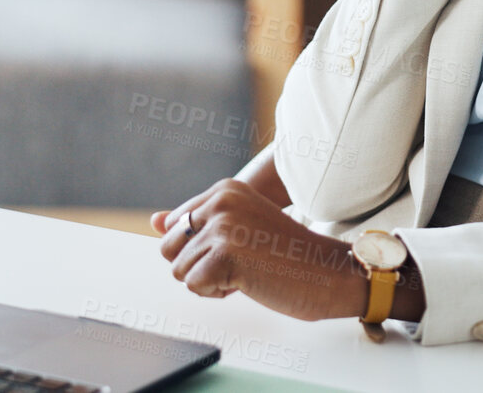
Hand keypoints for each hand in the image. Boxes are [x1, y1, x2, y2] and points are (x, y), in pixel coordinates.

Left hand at [149, 178, 364, 321]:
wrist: (329, 272)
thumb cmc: (287, 255)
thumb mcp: (239, 230)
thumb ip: (197, 224)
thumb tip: (153, 221)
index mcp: (224, 189)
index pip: (175, 225)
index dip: (200, 248)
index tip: (238, 247)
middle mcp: (221, 201)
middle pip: (168, 248)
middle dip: (198, 265)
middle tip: (241, 263)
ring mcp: (222, 226)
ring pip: (179, 271)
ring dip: (210, 281)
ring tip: (248, 271)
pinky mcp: (224, 254)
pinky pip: (194, 287)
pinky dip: (217, 294)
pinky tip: (249, 282)